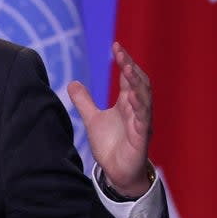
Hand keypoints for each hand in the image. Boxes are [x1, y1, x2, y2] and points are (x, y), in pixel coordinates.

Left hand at [67, 42, 152, 196]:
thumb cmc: (111, 145)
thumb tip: (72, 82)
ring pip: (144, 97)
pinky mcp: (141, 137)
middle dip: (131, 66)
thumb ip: (84, 101)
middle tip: (120, 51)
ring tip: (128, 67)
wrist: (117, 172)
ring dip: (137, 82)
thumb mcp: (92, 119)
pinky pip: (143, 119)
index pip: (128, 77)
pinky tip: (133, 96)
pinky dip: (139, 107)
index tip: (115, 45)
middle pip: (138, 82)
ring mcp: (141, 122)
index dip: (124, 61)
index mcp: (127, 103)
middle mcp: (137, 109)